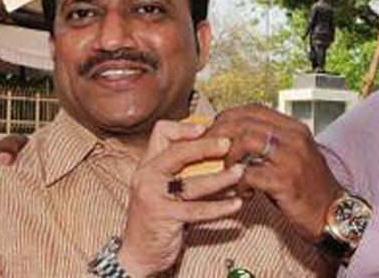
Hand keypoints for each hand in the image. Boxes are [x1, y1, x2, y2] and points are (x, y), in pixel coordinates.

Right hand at [118, 121, 244, 276]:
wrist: (138, 251)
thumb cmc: (157, 216)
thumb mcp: (163, 187)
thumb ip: (181, 170)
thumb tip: (217, 153)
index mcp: (147, 164)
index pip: (161, 132)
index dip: (184, 127)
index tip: (207, 127)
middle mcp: (146, 175)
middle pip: (177, 152)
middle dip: (206, 146)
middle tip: (229, 144)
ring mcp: (152, 195)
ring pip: (192, 182)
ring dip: (220, 178)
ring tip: (240, 174)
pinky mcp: (163, 216)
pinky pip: (197, 210)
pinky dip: (219, 207)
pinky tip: (236, 204)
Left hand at [206, 104, 342, 241]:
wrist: (335, 214)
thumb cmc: (304, 186)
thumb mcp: (288, 156)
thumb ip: (265, 142)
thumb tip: (228, 136)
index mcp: (293, 127)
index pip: (253, 109)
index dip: (228, 117)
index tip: (213, 130)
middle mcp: (294, 137)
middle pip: (245, 122)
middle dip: (219, 134)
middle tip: (206, 150)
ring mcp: (291, 158)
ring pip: (245, 140)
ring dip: (229, 157)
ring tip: (228, 172)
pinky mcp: (286, 181)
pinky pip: (250, 173)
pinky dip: (239, 183)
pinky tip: (243, 192)